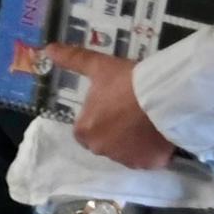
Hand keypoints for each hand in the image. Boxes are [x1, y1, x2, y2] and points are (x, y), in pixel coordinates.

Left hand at [30, 47, 176, 168]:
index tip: (115, 105)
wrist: (165, 96)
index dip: (101, 117)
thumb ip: (74, 60)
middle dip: (116, 131)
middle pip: (106, 141)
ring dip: (133, 141)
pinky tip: (160, 133)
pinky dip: (152, 150)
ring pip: (127, 151)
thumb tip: (48, 49)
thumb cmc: (127, 82)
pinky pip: (148, 158)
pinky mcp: (149, 164)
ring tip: (148, 121)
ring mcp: (125, 160)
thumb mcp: (99, 67)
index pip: (86, 129)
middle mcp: (100, 150)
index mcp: (84, 131)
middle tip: (133, 111)